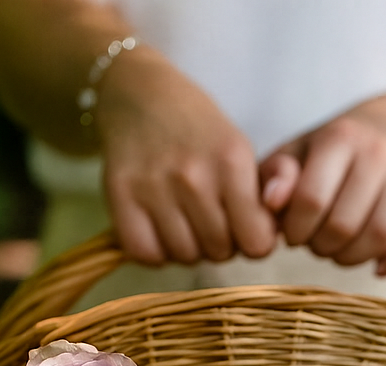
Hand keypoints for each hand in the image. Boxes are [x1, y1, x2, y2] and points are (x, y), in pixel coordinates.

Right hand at [97, 48, 277, 265]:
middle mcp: (193, 175)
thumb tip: (265, 242)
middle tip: (208, 218)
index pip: (256, 241)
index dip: (253, 241)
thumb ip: (257, 195)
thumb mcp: (238, 148)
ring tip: (183, 220)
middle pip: (219, 252)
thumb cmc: (196, 126)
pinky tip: (157, 229)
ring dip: (187, 247)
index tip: (243, 227)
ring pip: (184, 256)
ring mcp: (154, 185)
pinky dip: (154, 251)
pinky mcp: (120, 194)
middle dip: (220, 243)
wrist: (140, 89)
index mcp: (231, 160)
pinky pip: (146, 253)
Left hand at [259, 91, 385, 274]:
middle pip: (343, 227)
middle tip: (319, 241)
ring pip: (377, 239)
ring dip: (352, 259)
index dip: (296, 231)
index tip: (295, 232)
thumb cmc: (334, 151)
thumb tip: (272, 201)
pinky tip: (377, 264)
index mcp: (339, 137)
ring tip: (343, 250)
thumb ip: (275, 175)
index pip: (310, 202)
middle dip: (322, 247)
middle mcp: (377, 149)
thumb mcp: (297, 153)